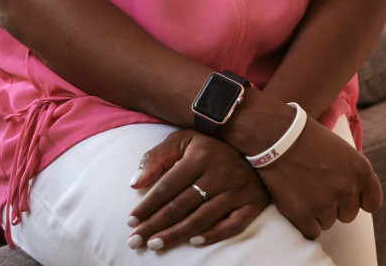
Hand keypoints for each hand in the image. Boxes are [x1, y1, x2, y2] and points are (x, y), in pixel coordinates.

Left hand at [127, 129, 269, 250]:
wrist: (255, 144)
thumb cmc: (209, 146)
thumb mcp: (183, 140)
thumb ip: (156, 157)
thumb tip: (135, 184)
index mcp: (200, 156)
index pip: (168, 186)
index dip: (148, 205)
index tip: (130, 222)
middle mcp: (220, 173)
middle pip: (182, 205)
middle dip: (156, 225)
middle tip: (136, 241)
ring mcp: (238, 189)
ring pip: (203, 218)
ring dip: (177, 234)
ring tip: (155, 245)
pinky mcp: (253, 202)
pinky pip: (232, 225)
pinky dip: (213, 235)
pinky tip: (193, 242)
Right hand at [257, 117, 382, 239]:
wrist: (276, 133)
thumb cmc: (307, 137)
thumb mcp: (341, 149)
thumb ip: (352, 174)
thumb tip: (357, 196)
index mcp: (361, 170)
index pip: (372, 203)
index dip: (359, 199)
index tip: (345, 193)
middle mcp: (347, 189)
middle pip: (348, 214)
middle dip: (334, 204)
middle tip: (316, 184)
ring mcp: (325, 203)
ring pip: (328, 222)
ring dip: (317, 210)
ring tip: (303, 186)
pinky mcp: (303, 214)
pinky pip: (312, 231)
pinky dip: (303, 221)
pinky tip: (296, 201)